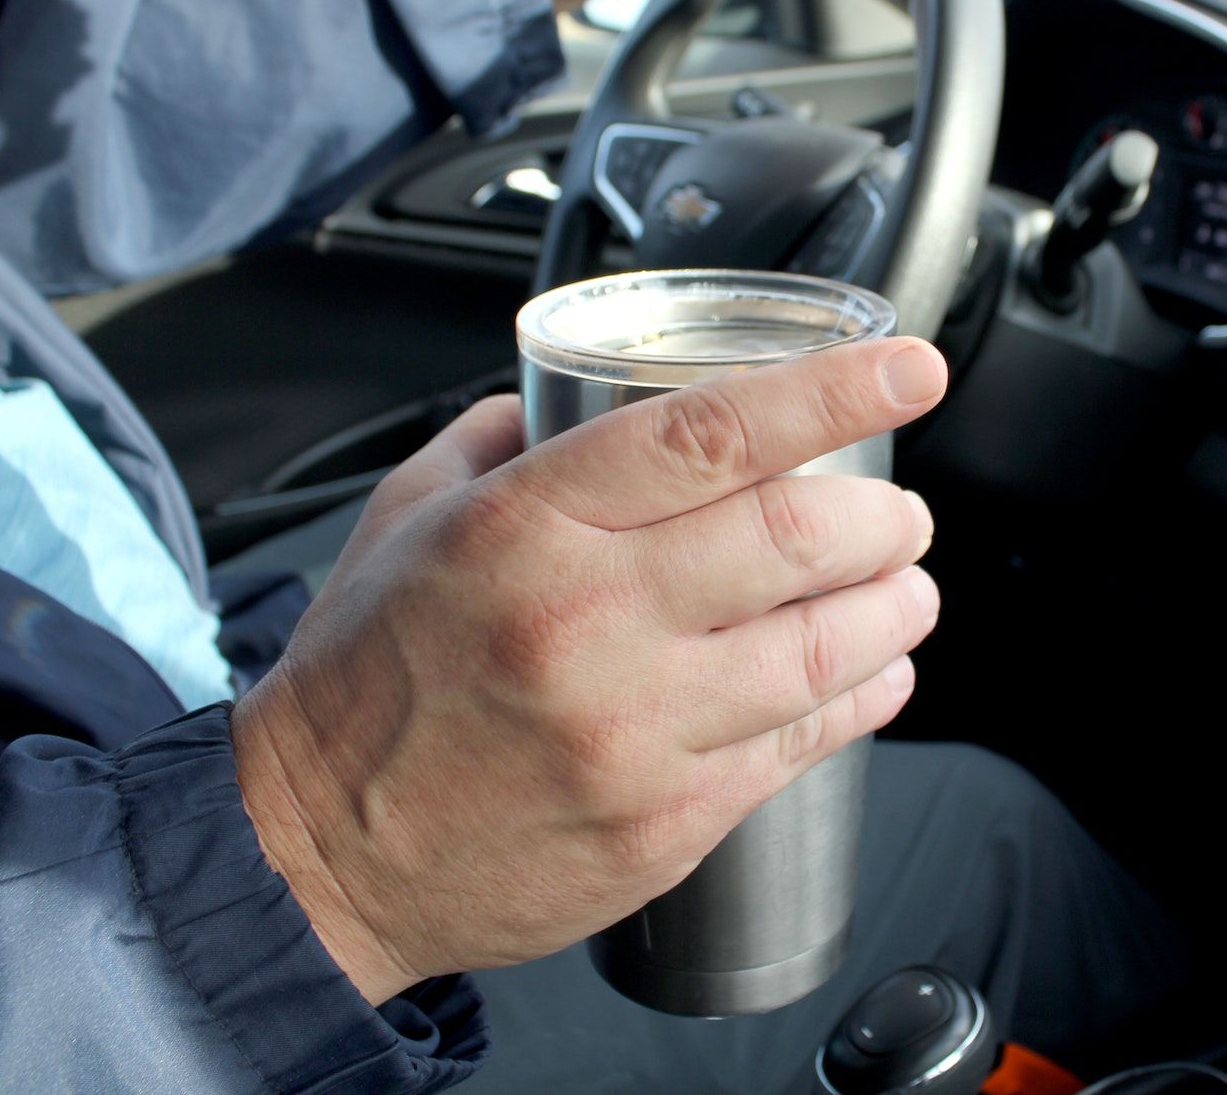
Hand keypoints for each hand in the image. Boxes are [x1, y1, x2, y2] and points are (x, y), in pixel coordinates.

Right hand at [232, 337, 947, 1003]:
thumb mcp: (406, 520)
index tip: (908, 367)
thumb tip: (590, 390)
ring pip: (826, 648)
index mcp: (528, 526)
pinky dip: (864, 698)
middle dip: (885, 516)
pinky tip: (878, 674)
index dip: (835, 389)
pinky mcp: (666, 822)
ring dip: (897, 607)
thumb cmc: (365, 684)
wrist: (317, 860)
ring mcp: (635, 730)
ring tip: (909, 587)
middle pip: (797, 536)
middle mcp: (589, 621)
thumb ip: (502, 440)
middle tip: (902, 514)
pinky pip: (802, 745)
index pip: (715, 433)